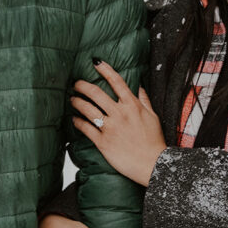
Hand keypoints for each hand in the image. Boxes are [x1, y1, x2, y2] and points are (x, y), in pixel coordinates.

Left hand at [72, 60, 166, 185]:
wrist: (153, 164)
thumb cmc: (154, 141)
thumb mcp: (153, 116)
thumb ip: (144, 100)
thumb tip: (139, 86)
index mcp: (132, 105)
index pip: (116, 81)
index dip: (105, 69)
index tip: (95, 62)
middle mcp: (120, 114)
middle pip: (96, 93)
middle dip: (82, 86)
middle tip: (76, 83)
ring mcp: (110, 128)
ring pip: (88, 109)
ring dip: (77, 102)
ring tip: (72, 99)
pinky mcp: (103, 142)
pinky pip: (86, 128)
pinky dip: (78, 122)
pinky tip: (74, 119)